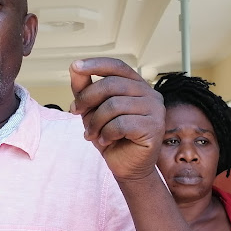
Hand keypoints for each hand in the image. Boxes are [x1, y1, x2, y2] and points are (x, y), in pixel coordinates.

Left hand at [69, 58, 164, 180]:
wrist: (126, 166)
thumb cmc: (111, 137)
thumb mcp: (92, 110)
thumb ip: (85, 89)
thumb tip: (75, 67)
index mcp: (136, 85)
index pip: (116, 67)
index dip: (95, 64)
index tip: (75, 66)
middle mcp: (150, 93)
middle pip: (111, 85)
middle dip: (87, 99)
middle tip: (76, 112)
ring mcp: (155, 109)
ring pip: (114, 105)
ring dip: (95, 121)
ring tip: (91, 133)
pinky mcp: (154, 127)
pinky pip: (121, 124)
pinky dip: (106, 133)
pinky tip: (106, 140)